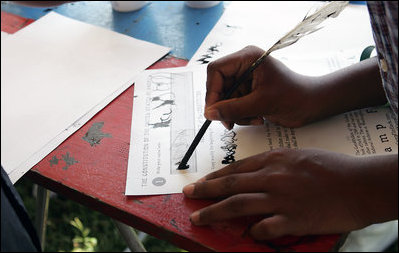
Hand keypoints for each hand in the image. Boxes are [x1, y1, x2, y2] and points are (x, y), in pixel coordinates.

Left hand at [183, 149, 397, 239]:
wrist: (359, 183)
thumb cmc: (331, 167)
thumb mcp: (298, 156)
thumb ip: (273, 165)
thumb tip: (254, 176)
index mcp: (273, 160)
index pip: (235, 169)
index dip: (214, 177)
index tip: (199, 182)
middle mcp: (272, 178)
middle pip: (230, 186)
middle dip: (205, 192)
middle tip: (188, 195)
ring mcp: (280, 199)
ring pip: (237, 205)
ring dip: (214, 212)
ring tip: (198, 217)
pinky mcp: (293, 219)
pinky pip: (264, 228)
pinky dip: (252, 232)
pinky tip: (246, 235)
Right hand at [204, 45, 317, 128]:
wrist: (312, 105)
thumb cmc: (294, 96)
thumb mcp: (260, 103)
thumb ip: (233, 109)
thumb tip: (209, 114)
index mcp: (247, 58)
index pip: (216, 70)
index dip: (213, 91)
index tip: (214, 111)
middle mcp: (244, 66)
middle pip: (219, 86)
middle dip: (225, 106)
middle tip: (229, 122)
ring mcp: (246, 79)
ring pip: (226, 99)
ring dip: (236, 114)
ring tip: (253, 119)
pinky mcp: (249, 91)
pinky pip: (234, 105)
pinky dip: (242, 115)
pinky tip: (258, 118)